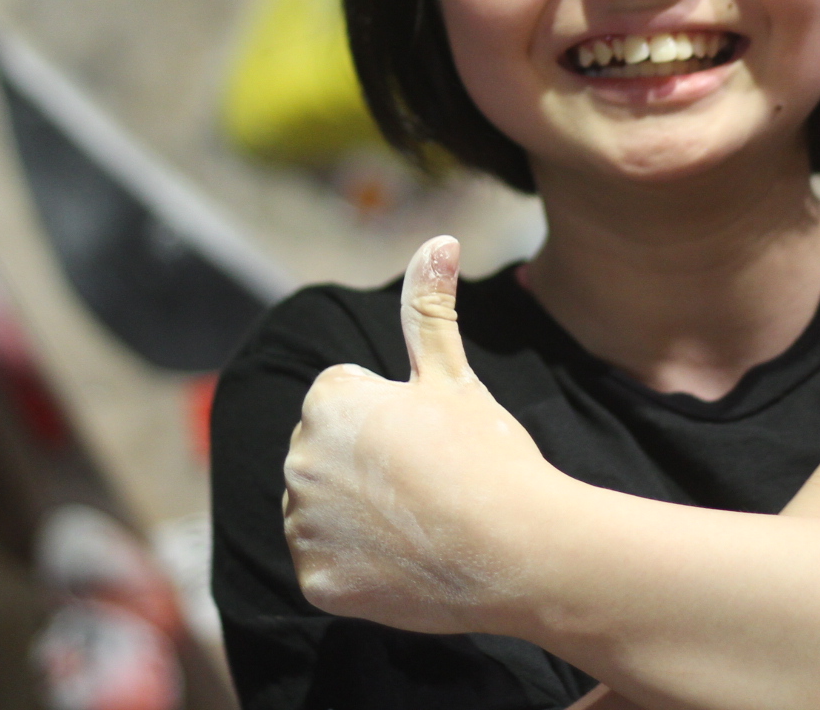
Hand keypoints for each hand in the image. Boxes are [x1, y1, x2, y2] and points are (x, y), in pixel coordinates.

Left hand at [282, 236, 564, 633]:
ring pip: (323, 513)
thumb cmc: (488, 455)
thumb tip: (440, 239)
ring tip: (419, 524)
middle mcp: (299, 457)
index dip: (392, 422)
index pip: (344, 404)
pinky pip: (327, 567)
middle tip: (428, 485)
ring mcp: (304, 524)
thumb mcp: (453, 375)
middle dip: (367, 467)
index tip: (429, 444)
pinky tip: (405, 563)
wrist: (519, 552)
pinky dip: (358, 569)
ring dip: (358, 519)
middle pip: (329, 457)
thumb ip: (428, 307)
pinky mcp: (316, 581)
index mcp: (327, 399)